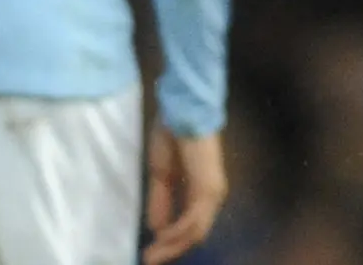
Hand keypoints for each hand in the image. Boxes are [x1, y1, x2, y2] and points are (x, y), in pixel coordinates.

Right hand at [143, 126, 226, 264]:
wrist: (181, 113)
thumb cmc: (173, 138)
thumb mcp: (162, 176)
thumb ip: (161, 202)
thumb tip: (158, 230)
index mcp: (201, 192)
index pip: (190, 226)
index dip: (170, 242)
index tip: (149, 252)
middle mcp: (212, 196)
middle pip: (194, 234)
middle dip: (170, 249)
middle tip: (149, 260)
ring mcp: (213, 192)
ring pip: (195, 232)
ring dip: (172, 246)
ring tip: (151, 255)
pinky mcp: (209, 188)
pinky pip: (195, 220)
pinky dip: (178, 233)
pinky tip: (162, 238)